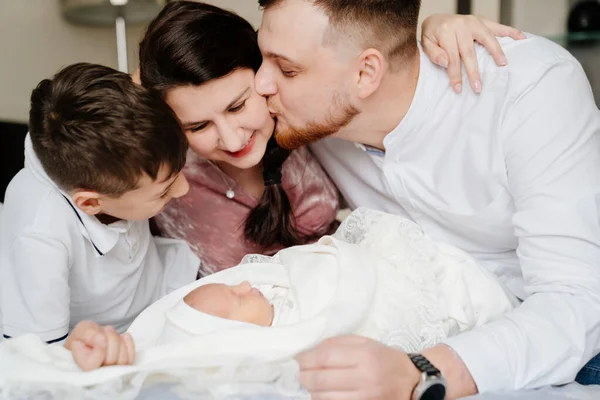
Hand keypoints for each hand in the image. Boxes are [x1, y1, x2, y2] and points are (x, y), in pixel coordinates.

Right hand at [65, 320, 135, 370]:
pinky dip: (129, 344)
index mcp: (81, 366)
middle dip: (112, 340)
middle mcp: (96, 374)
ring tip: (111, 334)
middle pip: (111, 360)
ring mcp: (110, 372)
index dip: (100, 348)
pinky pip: (131, 358)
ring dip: (120, 341)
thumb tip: (103, 341)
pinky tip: (124, 336)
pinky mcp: (121, 367)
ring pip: (123, 360)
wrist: (92, 338)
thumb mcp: (83, 329)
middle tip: (106, 330)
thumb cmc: (85, 336)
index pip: (92, 365)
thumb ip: (89, 334)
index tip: (99, 336)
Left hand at [296, 335, 420, 399]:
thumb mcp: (365, 343)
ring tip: (312, 383)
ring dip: (311, 390)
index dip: (306, 358)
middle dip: (303, 375)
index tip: (299, 358)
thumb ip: (338, 343)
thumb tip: (309, 350)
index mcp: (365, 355)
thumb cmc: (384, 359)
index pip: (324, 357)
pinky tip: (323, 393)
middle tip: (301, 372)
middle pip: (320, 379)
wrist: (411, 382)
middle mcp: (365, 378)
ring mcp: (365, 398)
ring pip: (322, 397)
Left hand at [421, 14, 525, 93]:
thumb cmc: (432, 34)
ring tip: (503, 65)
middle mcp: (462, 25)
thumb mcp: (425, 42)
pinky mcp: (482, 21)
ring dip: (496, 52)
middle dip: (474, 72)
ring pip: (488, 38)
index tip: (459, 89)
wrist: (437, 19)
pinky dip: (511, 32)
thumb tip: (446, 63)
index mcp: (446, 31)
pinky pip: (499, 26)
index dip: (456, 75)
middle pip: (470, 52)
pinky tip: (522, 38)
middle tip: (478, 88)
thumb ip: (433, 53)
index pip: (452, 58)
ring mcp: (474, 22)